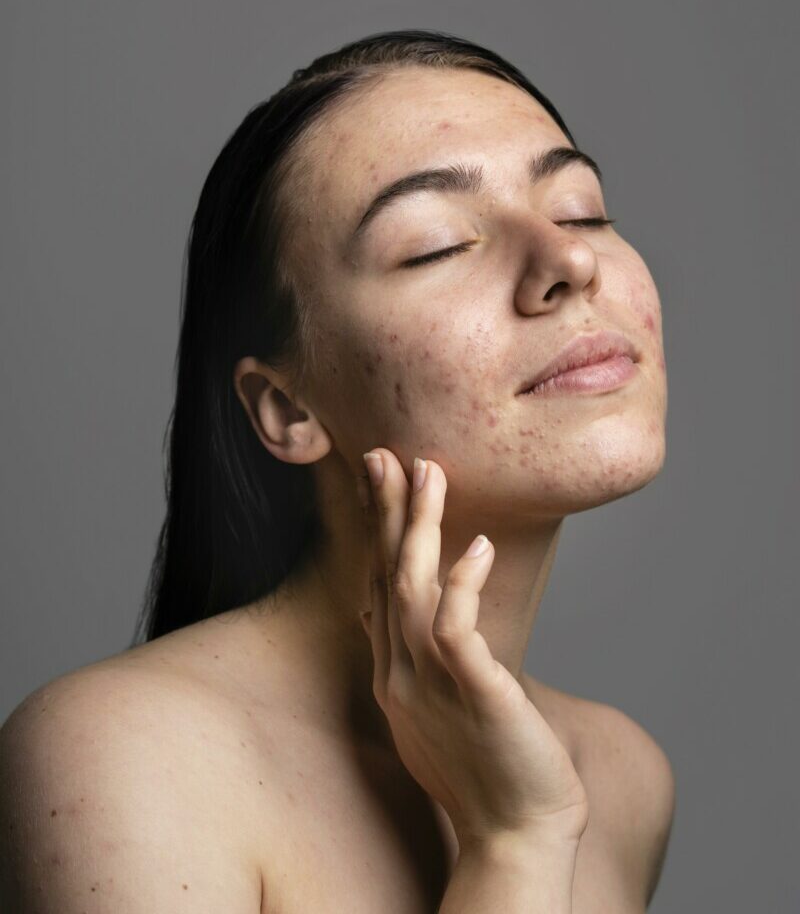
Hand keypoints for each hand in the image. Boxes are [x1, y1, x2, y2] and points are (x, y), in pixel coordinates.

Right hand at [358, 448, 589, 850]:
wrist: (514, 833)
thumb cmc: (485, 767)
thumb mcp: (435, 707)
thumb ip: (419, 658)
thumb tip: (408, 615)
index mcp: (394, 671)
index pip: (377, 584)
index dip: (377, 530)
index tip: (378, 480)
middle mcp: (400, 672)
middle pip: (385, 575)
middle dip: (384, 511)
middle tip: (381, 453)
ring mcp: (430, 684)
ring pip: (413, 589)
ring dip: (419, 528)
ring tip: (429, 472)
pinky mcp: (472, 695)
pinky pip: (457, 630)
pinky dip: (464, 584)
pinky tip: (481, 546)